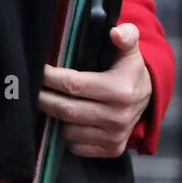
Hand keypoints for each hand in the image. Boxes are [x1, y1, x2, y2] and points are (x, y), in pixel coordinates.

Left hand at [38, 23, 152, 157]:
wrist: (148, 99)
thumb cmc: (130, 70)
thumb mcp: (130, 50)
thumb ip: (126, 35)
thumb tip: (115, 33)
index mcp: (120, 90)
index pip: (73, 85)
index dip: (51, 78)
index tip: (39, 70)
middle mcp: (118, 117)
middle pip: (66, 110)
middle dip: (44, 98)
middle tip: (33, 88)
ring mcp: (115, 136)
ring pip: (68, 131)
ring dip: (54, 118)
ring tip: (49, 102)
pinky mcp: (112, 149)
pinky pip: (76, 147)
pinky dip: (66, 135)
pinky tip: (65, 120)